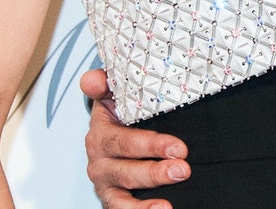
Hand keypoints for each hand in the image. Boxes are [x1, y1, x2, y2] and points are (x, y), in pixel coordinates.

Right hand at [81, 68, 189, 208]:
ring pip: (123, 195)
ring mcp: (105, 183)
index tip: (178, 147)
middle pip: (126, 170)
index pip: (123, 140)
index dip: (150, 145)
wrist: (113, 135)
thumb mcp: (113, 93)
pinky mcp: (112, 200)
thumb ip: (105, 83)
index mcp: (100, 133)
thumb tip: (92, 79)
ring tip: (170, 202)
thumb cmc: (120, 110)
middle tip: (183, 168)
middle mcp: (99, 161)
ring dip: (147, 199)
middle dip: (156, 172)